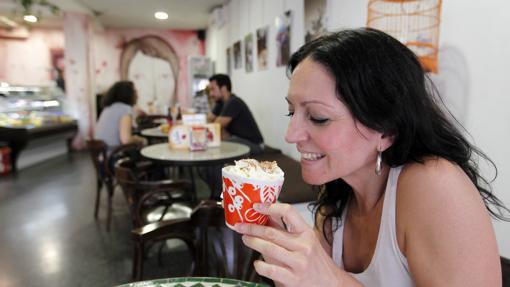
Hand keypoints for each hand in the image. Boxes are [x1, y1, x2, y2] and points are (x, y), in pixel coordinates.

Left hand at [234, 203, 351, 286]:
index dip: (270, 207)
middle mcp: (304, 246)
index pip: (289, 213)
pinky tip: (257, 263)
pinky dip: (260, 265)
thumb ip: (286, 230)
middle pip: (272, 232)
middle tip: (241, 226)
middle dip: (252, 227)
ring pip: (269, 248)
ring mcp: (298, 263)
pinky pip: (270, 269)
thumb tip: (265, 216)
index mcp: (306, 233)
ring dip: (252, 242)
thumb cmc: (315, 261)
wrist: (330, 284)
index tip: (257, 206)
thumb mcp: (306, 241)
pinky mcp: (293, 279)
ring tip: (246, 239)